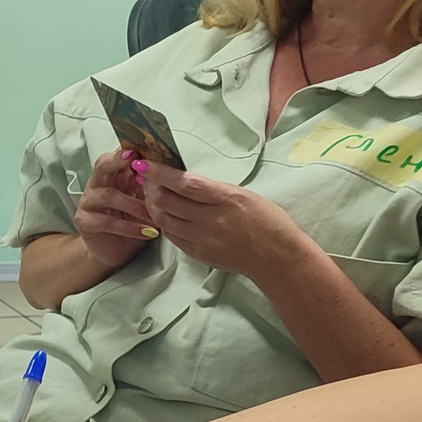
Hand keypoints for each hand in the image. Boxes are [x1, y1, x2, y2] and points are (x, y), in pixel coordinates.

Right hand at [74, 149, 154, 269]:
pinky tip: (147, 233)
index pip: (115, 156)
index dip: (126, 151)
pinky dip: (129, 227)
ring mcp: (88, 203)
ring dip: (134, 204)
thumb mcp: (143, 200)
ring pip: (108, 195)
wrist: (115, 250)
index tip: (140, 149)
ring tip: (154, 216)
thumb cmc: (132, 221)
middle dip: (118, 162)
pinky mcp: (84, 222)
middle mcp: (96, 185)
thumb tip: (166, 169)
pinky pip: (106, 221)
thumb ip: (147, 184)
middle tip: (135, 163)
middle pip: (102, 166)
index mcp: (112, 175)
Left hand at [139, 162, 307, 277]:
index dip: (159, 173)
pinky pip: (170, 235)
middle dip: (151, 187)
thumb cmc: (267, 221)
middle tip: (146, 178)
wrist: (276, 257)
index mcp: (226, 199)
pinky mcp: (196, 253)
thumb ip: (212, 190)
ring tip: (151, 195)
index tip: (144, 164)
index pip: (184, 183)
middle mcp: (211, 220)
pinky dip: (164, 222)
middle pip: (167, 201)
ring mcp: (202, 239)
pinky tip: (164, 214)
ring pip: (163, 219)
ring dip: (152, 205)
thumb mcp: (243, 195)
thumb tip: (182, 180)